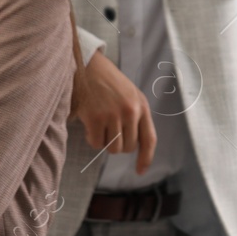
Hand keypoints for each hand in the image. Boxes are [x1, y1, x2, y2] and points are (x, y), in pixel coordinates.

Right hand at [69, 48, 156, 173]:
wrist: (87, 64)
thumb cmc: (107, 82)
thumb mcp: (130, 95)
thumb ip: (136, 116)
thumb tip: (137, 146)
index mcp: (142, 106)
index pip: (149, 139)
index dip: (146, 158)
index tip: (140, 171)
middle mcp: (130, 111)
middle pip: (128, 148)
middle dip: (118, 144)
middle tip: (109, 128)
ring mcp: (113, 115)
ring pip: (112, 148)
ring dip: (104, 141)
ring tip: (100, 123)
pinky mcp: (95, 118)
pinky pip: (96, 143)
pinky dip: (92, 138)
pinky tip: (90, 122)